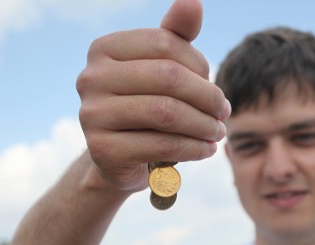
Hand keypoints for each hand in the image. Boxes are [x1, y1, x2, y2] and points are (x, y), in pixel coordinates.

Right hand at [77, 0, 230, 191]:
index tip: (213, 84)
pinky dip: (193, 148)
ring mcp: (92, 115)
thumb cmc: (146, 107)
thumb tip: (192, 1)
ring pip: (166, 113)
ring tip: (219, 131)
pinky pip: (161, 145)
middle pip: (167, 77)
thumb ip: (175, 36)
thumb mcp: (160, 70)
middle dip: (206, 96)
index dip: (199, 64)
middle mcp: (90, 78)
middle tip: (224, 111)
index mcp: (103, 49)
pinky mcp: (102, 150)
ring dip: (203, 124)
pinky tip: (206, 149)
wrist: (119, 159)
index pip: (165, 44)